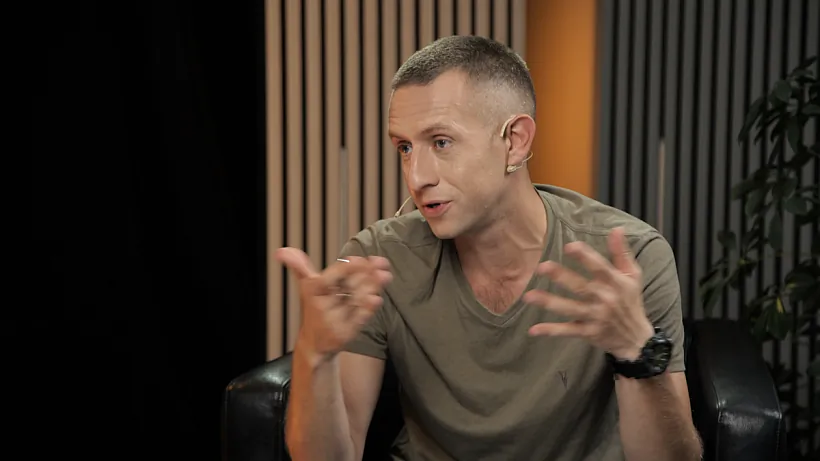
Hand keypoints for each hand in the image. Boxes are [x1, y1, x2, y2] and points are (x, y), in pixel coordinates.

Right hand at [275, 248, 392, 361]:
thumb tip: (281, 251)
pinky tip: (377, 299)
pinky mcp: (345, 333)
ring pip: (356, 301)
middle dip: (367, 274)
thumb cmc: (314, 310)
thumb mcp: (306, 287)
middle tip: (382, 263)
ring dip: (373, 287)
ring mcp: (334, 321)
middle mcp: (322, 306)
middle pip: (349, 286)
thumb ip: (299, 267)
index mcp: (313, 291)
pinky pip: (359, 319)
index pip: (332, 275)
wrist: (314, 344)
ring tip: (385, 276)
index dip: (348, 267)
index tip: (361, 259)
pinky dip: (369, 309)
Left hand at [523, 227, 653, 360]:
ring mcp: (596, 317)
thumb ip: (621, 252)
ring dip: (549, 303)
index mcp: (615, 282)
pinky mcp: (588, 332)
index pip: (600, 267)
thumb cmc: (631, 301)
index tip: (570, 246)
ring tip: (528, 296)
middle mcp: (605, 299)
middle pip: (580, 287)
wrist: (637, 339)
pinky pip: (567, 331)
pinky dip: (551, 331)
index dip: (585, 257)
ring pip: (570, 309)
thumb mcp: (632, 276)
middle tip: (541, 267)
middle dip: (561, 277)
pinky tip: (533, 330)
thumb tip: (617, 229)